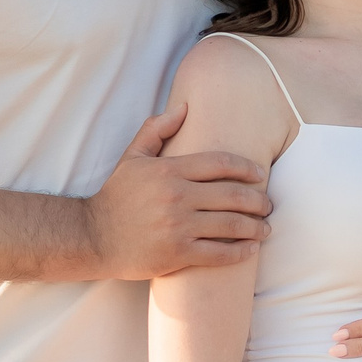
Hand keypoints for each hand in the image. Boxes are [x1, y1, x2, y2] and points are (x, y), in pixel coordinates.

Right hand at [86, 106, 271, 278]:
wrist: (93, 237)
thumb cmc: (116, 196)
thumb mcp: (132, 157)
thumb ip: (156, 129)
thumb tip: (183, 107)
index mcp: (169, 170)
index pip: (220, 163)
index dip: (246, 167)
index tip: (260, 174)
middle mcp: (177, 196)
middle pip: (232, 195)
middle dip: (258, 200)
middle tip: (268, 204)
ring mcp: (178, 226)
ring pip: (231, 225)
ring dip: (256, 227)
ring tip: (265, 228)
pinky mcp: (177, 254)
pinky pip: (218, 253)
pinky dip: (240, 252)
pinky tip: (250, 250)